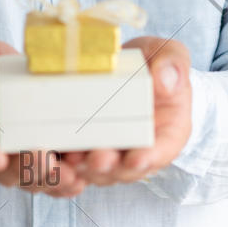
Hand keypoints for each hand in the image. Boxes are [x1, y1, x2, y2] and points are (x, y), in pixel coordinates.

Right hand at [0, 39, 88, 197]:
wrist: (5, 78)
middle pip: (6, 171)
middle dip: (26, 169)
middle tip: (44, 160)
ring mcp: (19, 160)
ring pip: (33, 180)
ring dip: (52, 179)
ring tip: (71, 173)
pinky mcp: (45, 160)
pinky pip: (54, 180)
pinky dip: (67, 183)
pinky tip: (81, 179)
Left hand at [61, 35, 191, 187]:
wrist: (128, 67)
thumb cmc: (155, 63)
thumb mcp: (170, 54)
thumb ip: (173, 63)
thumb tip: (165, 81)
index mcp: (166, 134)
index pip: (160, 152)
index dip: (149, 158)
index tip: (136, 159)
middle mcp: (138, 150)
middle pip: (124, 169)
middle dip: (110, 167)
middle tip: (97, 159)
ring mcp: (110, 152)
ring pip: (97, 172)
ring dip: (84, 169)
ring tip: (71, 158)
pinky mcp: (84, 146)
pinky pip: (73, 161)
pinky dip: (64, 162)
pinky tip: (53, 154)